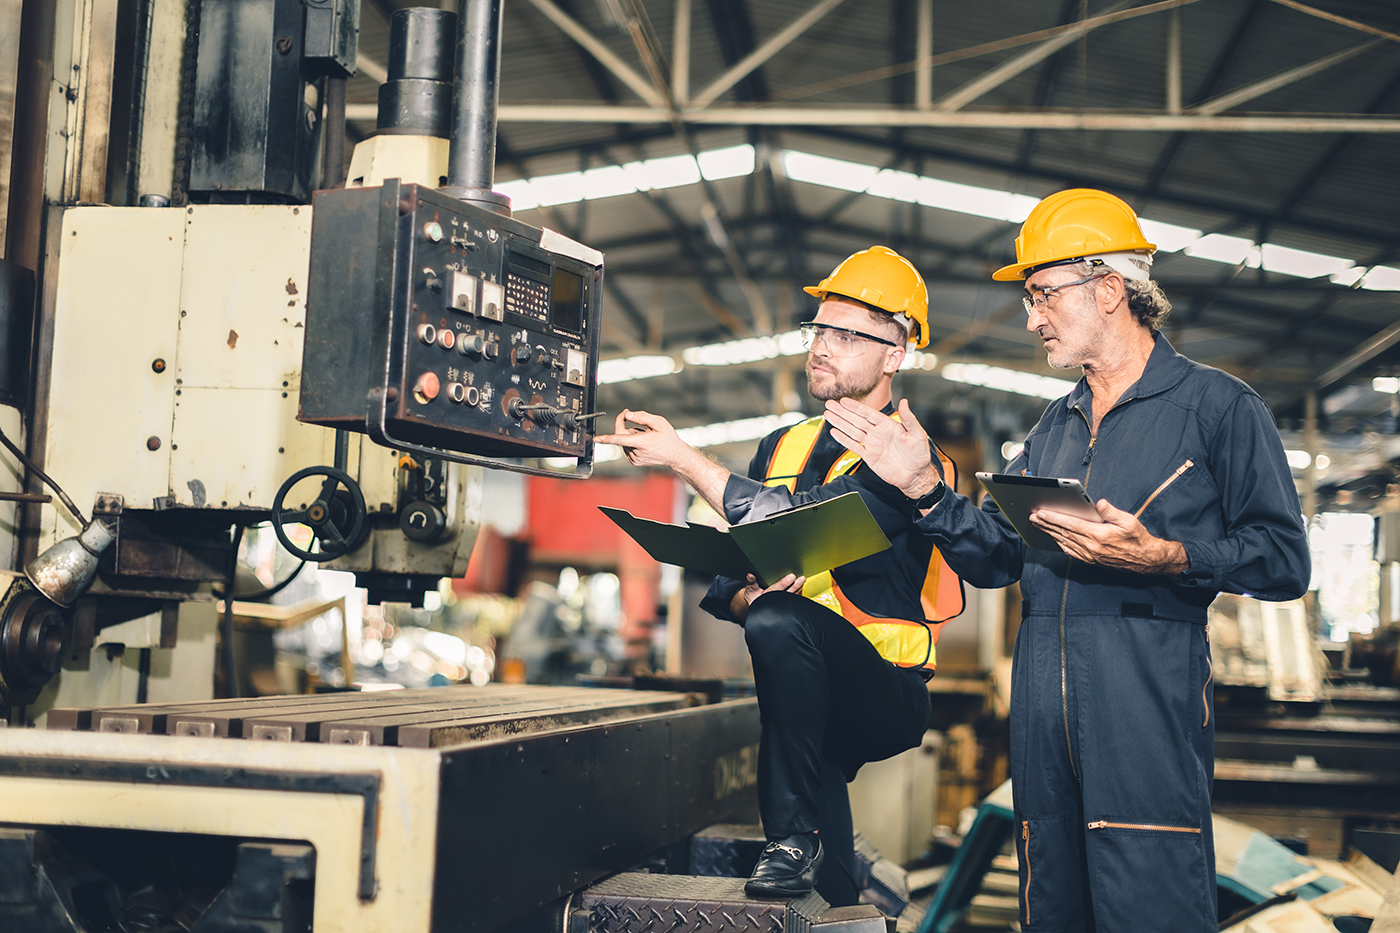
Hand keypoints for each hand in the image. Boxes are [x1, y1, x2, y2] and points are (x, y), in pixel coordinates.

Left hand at [594, 409, 694, 470]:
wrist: (674, 455)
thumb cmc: (668, 438)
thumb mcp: (659, 422)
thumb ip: (642, 417)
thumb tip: (628, 415)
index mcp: (642, 442)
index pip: (620, 439)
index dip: (607, 438)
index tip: (596, 439)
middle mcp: (636, 452)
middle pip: (620, 436)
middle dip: (623, 425)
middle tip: (629, 415)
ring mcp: (634, 458)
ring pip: (623, 442)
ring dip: (630, 435)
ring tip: (645, 435)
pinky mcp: (634, 461)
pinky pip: (626, 447)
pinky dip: (632, 442)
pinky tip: (644, 443)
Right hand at [730, 573, 805, 622]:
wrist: (757, 607)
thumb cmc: (754, 598)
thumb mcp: (750, 590)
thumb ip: (751, 582)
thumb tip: (750, 574)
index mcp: (766, 598)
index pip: (776, 590)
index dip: (784, 583)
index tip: (792, 577)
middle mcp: (775, 601)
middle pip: (787, 594)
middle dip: (795, 586)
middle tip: (801, 578)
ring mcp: (781, 604)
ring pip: (791, 596)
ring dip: (798, 588)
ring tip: (803, 580)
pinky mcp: (786, 604)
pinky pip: (793, 599)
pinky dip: (798, 593)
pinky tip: (802, 586)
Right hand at [822, 398, 941, 498]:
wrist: (916, 476)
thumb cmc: (920, 455)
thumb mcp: (918, 434)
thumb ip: (909, 419)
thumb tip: (904, 402)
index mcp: (889, 425)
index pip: (869, 414)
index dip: (856, 407)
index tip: (844, 401)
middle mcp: (878, 433)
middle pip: (857, 420)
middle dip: (842, 412)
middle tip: (829, 404)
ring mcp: (873, 445)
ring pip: (852, 431)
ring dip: (840, 423)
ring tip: (828, 415)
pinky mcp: (869, 457)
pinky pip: (854, 446)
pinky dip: (844, 440)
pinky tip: (834, 432)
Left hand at [1030, 499, 1188, 574]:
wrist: (1146, 560)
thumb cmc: (1137, 538)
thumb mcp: (1129, 521)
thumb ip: (1112, 512)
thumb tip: (1100, 503)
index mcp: (1098, 536)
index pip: (1071, 525)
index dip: (1054, 518)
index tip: (1041, 512)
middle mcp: (1091, 547)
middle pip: (1063, 533)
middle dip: (1046, 524)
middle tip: (1032, 516)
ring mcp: (1089, 556)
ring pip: (1064, 542)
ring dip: (1049, 533)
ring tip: (1038, 524)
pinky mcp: (1090, 560)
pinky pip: (1070, 551)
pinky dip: (1059, 543)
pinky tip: (1053, 537)